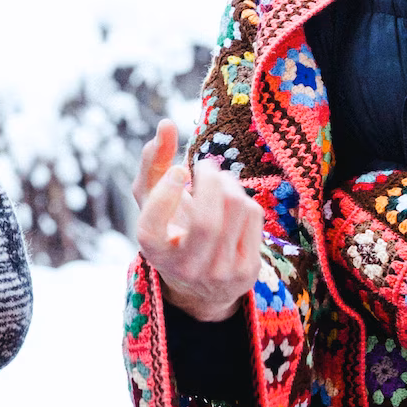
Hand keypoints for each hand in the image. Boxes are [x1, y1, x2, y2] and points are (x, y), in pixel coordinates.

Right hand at [133, 119, 263, 321]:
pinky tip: (233, 202)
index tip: (179, 170)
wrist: (201, 283)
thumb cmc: (171, 228)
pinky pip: (253, 216)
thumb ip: (153, 161)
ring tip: (219, 181)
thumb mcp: (153, 199)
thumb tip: (166, 124)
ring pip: (235, 211)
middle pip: (206, 222)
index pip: (152, 226)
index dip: (166, 192)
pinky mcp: (246, 272)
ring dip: (228, 183)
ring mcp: (218, 274)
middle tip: (206, 164)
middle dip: (210, 179)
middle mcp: (185, 268)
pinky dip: (243, 198)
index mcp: (153, 252)